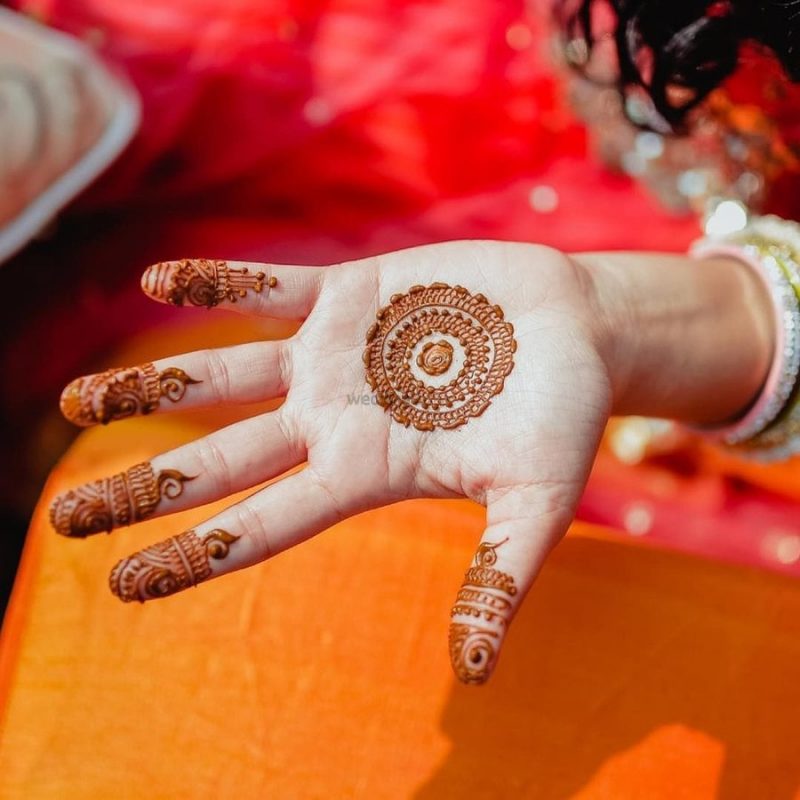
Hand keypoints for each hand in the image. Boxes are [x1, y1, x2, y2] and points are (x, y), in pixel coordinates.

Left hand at [50, 240, 615, 683]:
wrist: (573, 328)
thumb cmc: (564, 415)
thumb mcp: (538, 497)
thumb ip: (502, 573)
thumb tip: (476, 675)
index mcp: (369, 471)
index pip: (267, 522)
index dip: (196, 555)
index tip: (121, 585)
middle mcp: (332, 418)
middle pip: (221, 458)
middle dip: (145, 486)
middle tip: (62, 519)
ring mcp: (331, 355)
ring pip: (222, 372)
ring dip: (151, 386)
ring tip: (73, 400)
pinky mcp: (346, 292)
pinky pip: (265, 286)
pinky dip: (214, 284)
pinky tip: (155, 283)